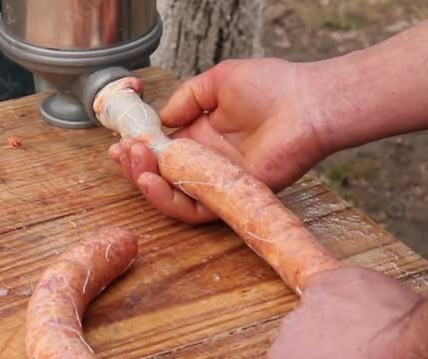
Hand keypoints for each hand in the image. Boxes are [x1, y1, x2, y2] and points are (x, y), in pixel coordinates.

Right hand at [109, 58, 332, 222]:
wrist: (308, 104)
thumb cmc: (274, 87)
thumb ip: (186, 99)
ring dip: (146, 182)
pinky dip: (168, 198)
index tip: (119, 140)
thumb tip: (161, 119)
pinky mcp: (230, 196)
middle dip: (135, 166)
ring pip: (171, 195)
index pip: (161, 151)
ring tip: (133, 164)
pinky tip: (151, 178)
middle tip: (122, 152)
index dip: (138, 149)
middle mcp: (207, 163)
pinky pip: (193, 208)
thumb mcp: (217, 82)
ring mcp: (217, 181)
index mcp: (202, 137)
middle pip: (161, 176)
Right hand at [265, 267, 424, 358]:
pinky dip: (354, 297)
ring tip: (372, 336)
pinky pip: (338, 287)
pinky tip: (375, 312)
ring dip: (338, 321)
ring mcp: (308, 303)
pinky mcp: (333, 280)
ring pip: (319, 312)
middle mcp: (284, 333)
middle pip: (300, 339)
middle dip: (323, 348)